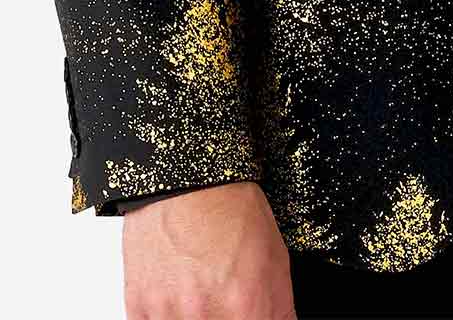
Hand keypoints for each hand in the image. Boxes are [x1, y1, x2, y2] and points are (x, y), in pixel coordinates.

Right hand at [122, 180, 296, 318]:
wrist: (188, 181)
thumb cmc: (231, 210)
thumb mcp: (275, 259)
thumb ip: (277, 310)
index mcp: (244, 307)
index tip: (249, 315)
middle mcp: (205, 316)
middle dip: (225, 317)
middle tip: (224, 301)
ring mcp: (168, 315)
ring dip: (196, 317)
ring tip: (201, 293)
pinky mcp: (139, 309)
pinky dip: (169, 315)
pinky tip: (178, 295)